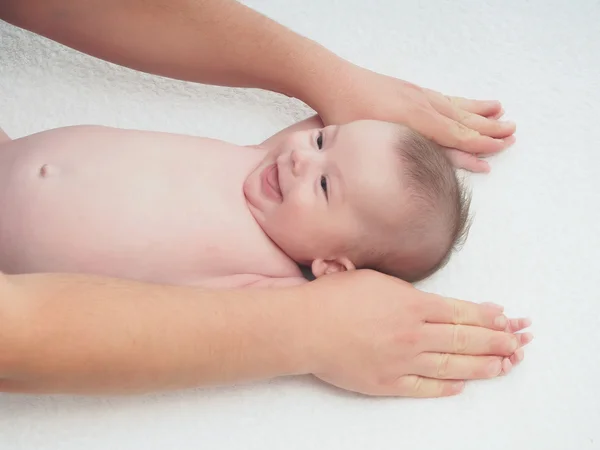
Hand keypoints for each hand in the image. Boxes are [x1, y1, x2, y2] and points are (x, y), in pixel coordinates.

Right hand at [301, 270, 531, 397]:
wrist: (304, 327)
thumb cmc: (333, 297)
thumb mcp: (374, 280)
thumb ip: (408, 292)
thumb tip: (432, 302)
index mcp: (411, 305)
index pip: (461, 312)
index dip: (487, 316)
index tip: (505, 319)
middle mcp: (413, 335)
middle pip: (465, 340)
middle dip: (497, 341)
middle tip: (519, 344)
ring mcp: (402, 362)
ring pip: (452, 366)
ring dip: (482, 367)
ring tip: (503, 367)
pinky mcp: (386, 383)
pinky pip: (424, 387)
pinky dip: (445, 387)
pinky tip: (460, 385)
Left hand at [314, 64, 515, 159]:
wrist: (333, 82)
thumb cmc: (347, 116)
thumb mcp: (375, 141)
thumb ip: (404, 153)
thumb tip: (426, 170)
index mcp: (417, 121)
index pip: (456, 136)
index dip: (480, 145)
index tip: (500, 150)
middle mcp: (423, 106)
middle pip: (463, 120)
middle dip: (489, 128)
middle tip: (513, 131)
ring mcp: (418, 96)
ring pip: (456, 105)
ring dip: (479, 112)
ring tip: (501, 111)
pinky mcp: (410, 90)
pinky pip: (443, 97)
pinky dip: (459, 101)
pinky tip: (465, 103)